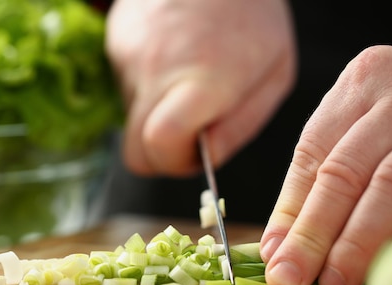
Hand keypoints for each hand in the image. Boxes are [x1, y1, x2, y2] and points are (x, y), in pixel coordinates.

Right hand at [105, 0, 295, 175]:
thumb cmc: (253, 14)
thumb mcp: (275, 74)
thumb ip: (241, 126)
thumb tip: (206, 162)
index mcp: (204, 81)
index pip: (161, 146)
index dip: (176, 163)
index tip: (196, 152)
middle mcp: (157, 72)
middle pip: (135, 152)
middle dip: (161, 156)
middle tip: (189, 134)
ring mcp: (129, 57)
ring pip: (132, 120)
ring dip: (157, 116)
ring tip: (186, 81)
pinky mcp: (116, 44)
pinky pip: (128, 89)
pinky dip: (148, 88)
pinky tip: (172, 61)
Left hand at [261, 45, 391, 284]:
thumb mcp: (352, 125)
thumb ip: (311, 181)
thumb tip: (276, 249)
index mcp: (362, 84)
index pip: (314, 155)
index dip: (293, 213)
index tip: (277, 259)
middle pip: (349, 171)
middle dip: (317, 232)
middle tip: (297, 278)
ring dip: (361, 242)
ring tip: (337, 281)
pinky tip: (387, 265)